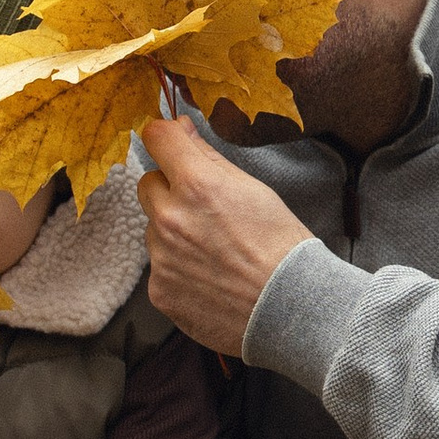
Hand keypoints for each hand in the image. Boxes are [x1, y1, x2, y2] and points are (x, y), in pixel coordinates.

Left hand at [136, 116, 312, 351]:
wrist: (291, 309)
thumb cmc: (281, 246)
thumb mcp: (253, 189)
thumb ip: (208, 157)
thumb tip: (180, 129)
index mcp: (197, 185)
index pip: (157, 138)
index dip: (166, 138)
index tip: (172, 145)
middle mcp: (170, 219)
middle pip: (148, 184)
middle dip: (170, 189)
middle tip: (205, 210)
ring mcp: (161, 258)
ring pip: (154, 229)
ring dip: (174, 233)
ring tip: (215, 252)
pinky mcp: (159, 291)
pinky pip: (159, 267)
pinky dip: (178, 270)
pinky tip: (210, 278)